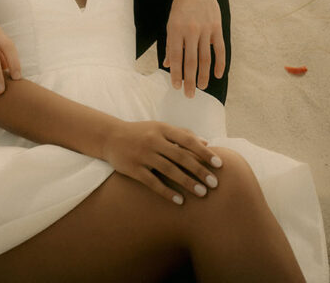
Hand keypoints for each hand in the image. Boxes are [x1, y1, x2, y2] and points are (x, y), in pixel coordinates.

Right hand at [102, 119, 222, 203]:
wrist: (111, 137)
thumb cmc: (141, 133)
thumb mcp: (160, 128)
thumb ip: (182, 135)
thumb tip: (206, 143)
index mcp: (162, 129)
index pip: (187, 140)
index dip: (204, 152)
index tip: (218, 164)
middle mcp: (153, 140)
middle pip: (181, 156)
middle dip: (199, 170)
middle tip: (215, 183)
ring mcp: (143, 155)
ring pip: (169, 170)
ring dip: (187, 182)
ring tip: (202, 193)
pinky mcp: (133, 168)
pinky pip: (152, 182)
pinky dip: (167, 191)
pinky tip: (179, 200)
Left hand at [163, 0, 224, 97]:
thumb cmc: (180, 6)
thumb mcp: (171, 22)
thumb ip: (170, 44)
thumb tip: (168, 64)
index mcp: (175, 29)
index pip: (176, 57)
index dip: (176, 74)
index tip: (176, 87)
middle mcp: (190, 30)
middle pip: (190, 61)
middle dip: (189, 80)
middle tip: (189, 95)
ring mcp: (205, 28)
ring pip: (205, 58)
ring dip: (203, 75)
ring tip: (202, 87)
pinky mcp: (217, 27)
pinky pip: (219, 49)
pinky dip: (220, 63)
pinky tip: (218, 75)